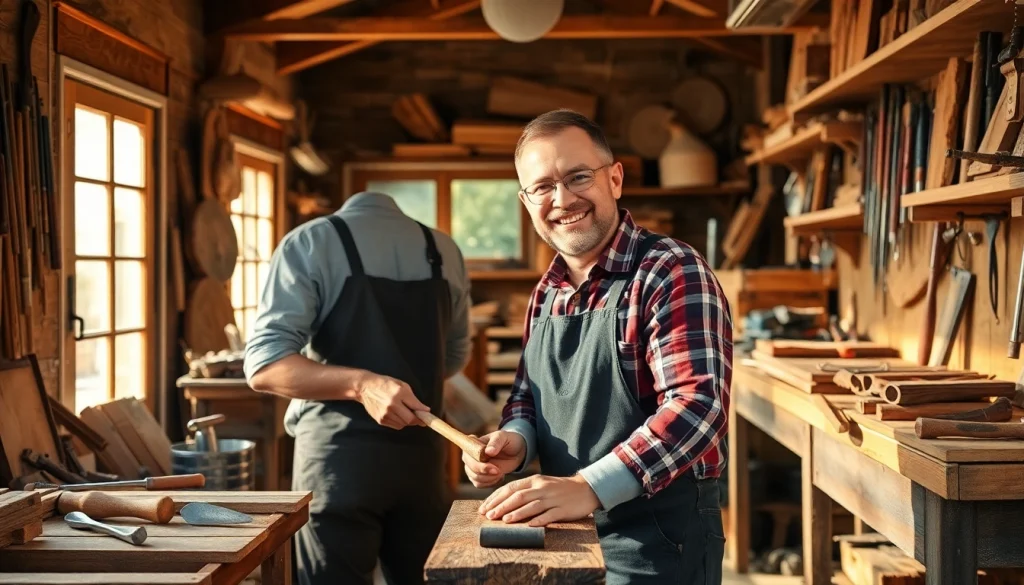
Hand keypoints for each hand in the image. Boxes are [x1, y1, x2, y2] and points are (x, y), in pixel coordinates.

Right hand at [355, 372, 428, 429]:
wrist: (365, 388)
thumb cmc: (386, 384)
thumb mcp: (402, 386)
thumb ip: (413, 399)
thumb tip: (424, 410)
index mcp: (398, 394)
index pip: (415, 407)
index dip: (423, 413)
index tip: (428, 416)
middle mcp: (391, 405)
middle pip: (410, 420)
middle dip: (417, 420)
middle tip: (420, 418)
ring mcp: (385, 414)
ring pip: (403, 424)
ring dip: (408, 421)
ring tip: (405, 413)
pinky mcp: (380, 420)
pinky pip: (396, 426)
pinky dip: (400, 422)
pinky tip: (397, 414)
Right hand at [463, 430, 525, 487]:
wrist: (514, 452)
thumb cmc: (507, 441)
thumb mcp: (503, 437)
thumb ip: (496, 443)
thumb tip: (488, 452)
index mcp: (472, 444)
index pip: (468, 456)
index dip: (478, 464)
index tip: (494, 467)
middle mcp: (469, 456)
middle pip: (470, 469)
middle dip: (485, 472)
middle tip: (499, 471)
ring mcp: (472, 467)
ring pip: (475, 478)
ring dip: (489, 478)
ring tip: (501, 472)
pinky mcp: (477, 477)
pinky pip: (479, 484)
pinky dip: (491, 483)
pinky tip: (499, 476)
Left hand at [477, 474, 599, 526]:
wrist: (586, 489)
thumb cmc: (560, 489)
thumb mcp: (541, 484)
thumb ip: (525, 490)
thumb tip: (504, 501)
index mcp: (535, 480)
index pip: (511, 488)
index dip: (496, 498)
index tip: (485, 507)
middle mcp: (542, 488)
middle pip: (518, 496)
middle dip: (501, 506)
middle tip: (489, 516)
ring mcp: (553, 499)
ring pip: (531, 505)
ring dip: (516, 513)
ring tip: (503, 521)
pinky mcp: (562, 509)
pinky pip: (549, 515)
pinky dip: (538, 520)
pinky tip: (529, 525)